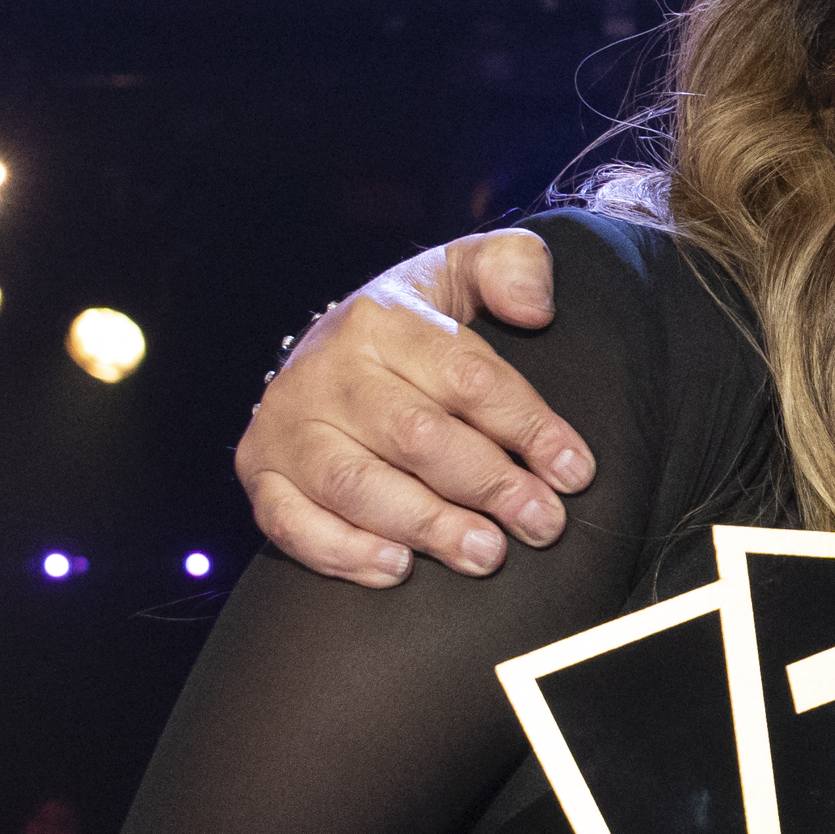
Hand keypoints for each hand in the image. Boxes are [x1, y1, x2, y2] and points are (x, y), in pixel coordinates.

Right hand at [235, 231, 591, 584]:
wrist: (328, 350)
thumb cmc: (417, 326)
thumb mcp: (465, 271)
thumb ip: (512, 265)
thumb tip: (534, 306)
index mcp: (382, 320)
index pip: (466, 376)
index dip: (527, 426)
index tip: (574, 471)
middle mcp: (326, 371)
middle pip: (415, 436)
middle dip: (489, 484)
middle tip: (542, 522)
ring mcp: (286, 425)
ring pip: (356, 485)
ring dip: (427, 525)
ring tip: (486, 554)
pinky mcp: (260, 472)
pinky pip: (290, 523)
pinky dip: (342, 551)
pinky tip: (398, 567)